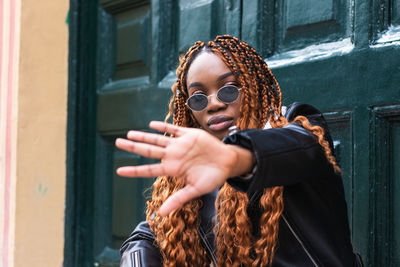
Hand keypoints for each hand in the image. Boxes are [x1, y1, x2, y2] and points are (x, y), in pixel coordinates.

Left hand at [115, 121, 253, 215]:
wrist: (228, 162)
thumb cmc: (213, 178)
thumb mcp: (195, 190)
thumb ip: (178, 199)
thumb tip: (161, 214)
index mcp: (173, 170)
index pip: (149, 169)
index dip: (134, 170)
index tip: (118, 171)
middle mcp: (173, 156)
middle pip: (148, 151)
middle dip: (133, 147)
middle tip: (117, 142)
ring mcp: (179, 145)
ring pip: (157, 139)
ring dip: (144, 136)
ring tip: (129, 133)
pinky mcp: (189, 135)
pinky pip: (173, 129)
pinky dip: (163, 126)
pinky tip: (152, 124)